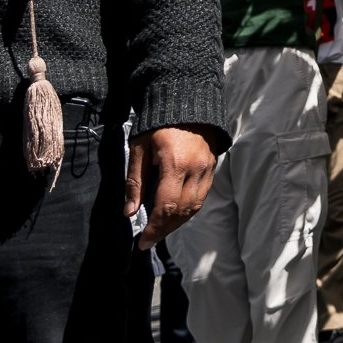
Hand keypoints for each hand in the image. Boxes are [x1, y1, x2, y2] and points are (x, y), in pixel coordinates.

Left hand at [125, 126, 217, 249]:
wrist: (187, 100)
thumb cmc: (158, 124)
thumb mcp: (139, 148)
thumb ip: (134, 181)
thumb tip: (129, 213)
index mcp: (175, 164)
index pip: (166, 206)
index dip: (154, 229)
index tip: (142, 242)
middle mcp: (195, 170)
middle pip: (182, 211)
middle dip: (164, 230)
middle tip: (148, 240)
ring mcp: (207, 170)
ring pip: (194, 208)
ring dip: (176, 224)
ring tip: (160, 230)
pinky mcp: (212, 169)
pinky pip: (201, 198)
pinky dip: (187, 211)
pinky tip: (174, 215)